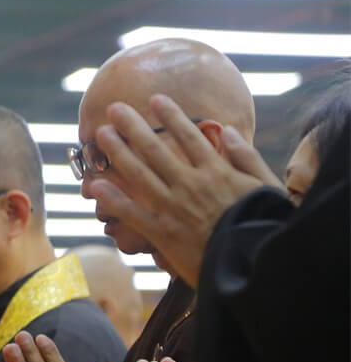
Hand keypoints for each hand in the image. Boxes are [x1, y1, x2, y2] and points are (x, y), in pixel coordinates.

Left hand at [90, 95, 279, 285]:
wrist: (253, 261)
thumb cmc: (264, 224)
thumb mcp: (266, 185)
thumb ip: (246, 156)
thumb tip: (229, 130)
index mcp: (216, 171)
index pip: (189, 137)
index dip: (171, 116)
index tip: (156, 99)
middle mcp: (190, 184)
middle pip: (156, 149)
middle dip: (133, 126)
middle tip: (115, 109)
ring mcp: (174, 207)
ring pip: (140, 174)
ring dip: (118, 152)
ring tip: (101, 134)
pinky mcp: (163, 233)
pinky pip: (133, 213)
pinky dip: (113, 199)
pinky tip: (94, 185)